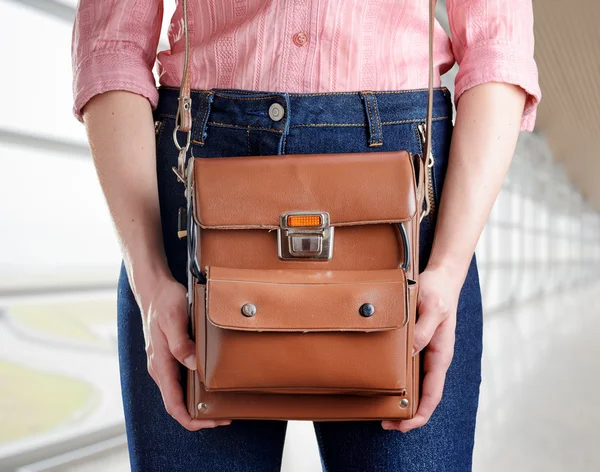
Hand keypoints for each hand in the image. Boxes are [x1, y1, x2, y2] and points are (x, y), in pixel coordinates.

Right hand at [139, 275, 230, 430]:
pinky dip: (194, 390)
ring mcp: (163, 363)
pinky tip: (209, 386)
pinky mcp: (169, 357)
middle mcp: (160, 368)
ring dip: (197, 404)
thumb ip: (181, 343)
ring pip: (178, 393)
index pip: (173, 403)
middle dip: (199, 416)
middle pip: (177, 403)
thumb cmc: (164, 302)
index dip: (191, 419)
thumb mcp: (174, 319)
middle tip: (223, 417)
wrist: (153, 289)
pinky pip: (180, 381)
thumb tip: (194, 364)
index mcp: (160, 363)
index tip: (210, 422)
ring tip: (220, 405)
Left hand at [382, 263, 461, 431]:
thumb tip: (411, 351)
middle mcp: (435, 357)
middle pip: (425, 395)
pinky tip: (387, 384)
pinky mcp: (419, 345)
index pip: (433, 393)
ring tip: (383, 411)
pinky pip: (411, 370)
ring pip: (417, 385)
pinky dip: (401, 383)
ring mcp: (428, 352)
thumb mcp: (431, 307)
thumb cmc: (438, 291)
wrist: (442, 277)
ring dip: (404, 401)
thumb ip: (423, 329)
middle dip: (409, 415)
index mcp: (441, 353)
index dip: (420, 413)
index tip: (404, 425)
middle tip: (385, 424)